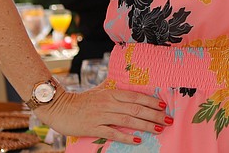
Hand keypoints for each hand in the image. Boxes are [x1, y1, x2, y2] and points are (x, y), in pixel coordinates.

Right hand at [36, 86, 170, 144]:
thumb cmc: (82, 100)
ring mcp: (101, 115)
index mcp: (112, 93)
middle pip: (136, 108)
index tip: (164, 106)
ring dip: (146, 125)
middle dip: (155, 115)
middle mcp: (109, 103)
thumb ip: (115, 90)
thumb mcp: (100, 90)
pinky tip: (138, 140)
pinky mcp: (93, 127)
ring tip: (159, 129)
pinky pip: (113, 133)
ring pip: (128, 120)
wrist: (59, 107)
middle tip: (168, 120)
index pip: (136, 96)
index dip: (151, 101)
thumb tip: (130, 88)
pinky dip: (126, 137)